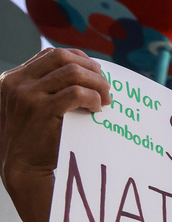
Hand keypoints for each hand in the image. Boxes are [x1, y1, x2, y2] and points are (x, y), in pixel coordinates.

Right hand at [0, 48, 109, 190]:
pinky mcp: (42, 110)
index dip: (78, 58)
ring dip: (96, 84)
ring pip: (73, 72)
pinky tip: (96, 109)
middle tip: (105, 88)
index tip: (96, 73)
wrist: (24, 168)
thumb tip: (88, 73)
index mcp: (15, 78)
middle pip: (63, 57)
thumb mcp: (34, 106)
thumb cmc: (37, 138)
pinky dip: (93, 98)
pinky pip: (77, 93)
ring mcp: (28, 95)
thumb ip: (49, 88)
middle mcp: (18, 82)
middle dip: (90, 69)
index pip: (51, 54)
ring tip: (105, 100)